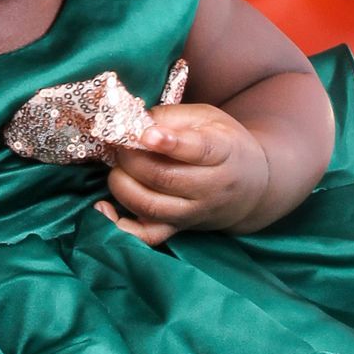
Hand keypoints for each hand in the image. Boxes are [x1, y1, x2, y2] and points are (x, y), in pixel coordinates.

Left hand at [96, 102, 272, 245]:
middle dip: (132, 160)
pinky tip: (103, 207)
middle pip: (165, 178)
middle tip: (121, 144)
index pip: (198, 150)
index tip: (146, 134)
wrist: (251, 188)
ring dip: (123, 185)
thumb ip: (172, 117)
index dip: (170, 143)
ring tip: (118, 167)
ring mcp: (193, 213)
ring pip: (151, 206)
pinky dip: (120, 226)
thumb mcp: (208, 118)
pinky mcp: (178, 229)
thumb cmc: (224, 144)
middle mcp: (211, 187)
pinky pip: (146, 236)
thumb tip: (133, 123)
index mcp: (223, 152)